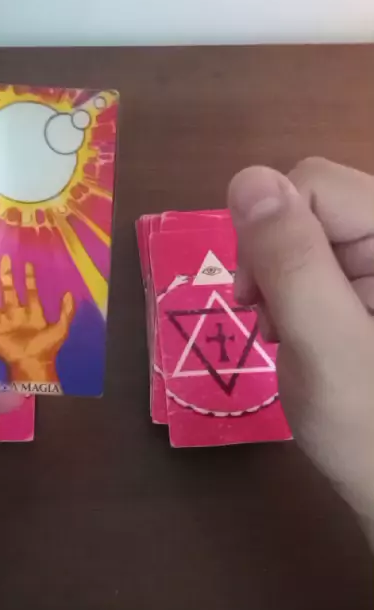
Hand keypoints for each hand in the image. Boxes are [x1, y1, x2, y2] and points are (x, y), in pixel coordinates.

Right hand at [0, 255, 74, 383]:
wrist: (32, 364)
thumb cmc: (47, 348)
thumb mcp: (61, 328)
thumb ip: (66, 312)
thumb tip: (70, 293)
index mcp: (31, 315)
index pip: (29, 292)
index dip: (28, 279)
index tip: (27, 264)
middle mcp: (14, 316)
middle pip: (7, 291)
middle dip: (5, 275)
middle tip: (4, 258)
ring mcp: (1, 321)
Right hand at [228, 158, 373, 542]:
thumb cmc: (370, 431)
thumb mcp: (324, 345)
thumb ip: (291, 260)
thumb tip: (248, 178)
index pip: (317, 186)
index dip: (271, 233)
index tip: (255, 299)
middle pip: (316, 203)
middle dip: (275, 258)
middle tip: (274, 322)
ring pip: (311, 230)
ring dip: (281, 277)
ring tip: (288, 333)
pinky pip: (321, 257)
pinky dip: (296, 291)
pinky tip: (301, 331)